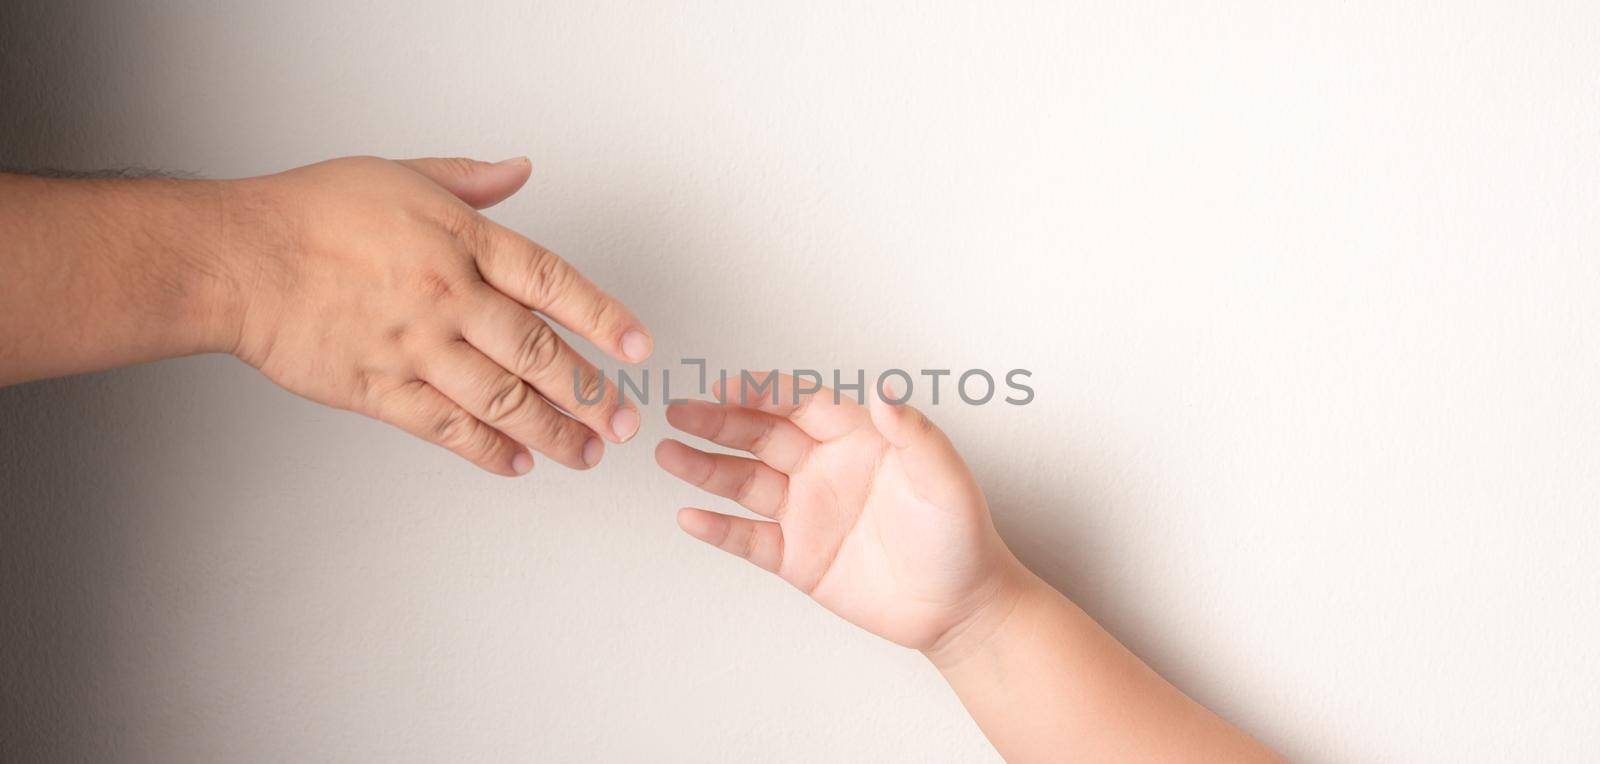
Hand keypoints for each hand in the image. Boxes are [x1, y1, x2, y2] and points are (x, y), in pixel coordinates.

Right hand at [221, 155, 649, 474]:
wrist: (238, 258)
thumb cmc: (312, 212)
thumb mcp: (400, 175)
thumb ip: (470, 181)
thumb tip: (521, 171)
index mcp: (459, 240)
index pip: (551, 280)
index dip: (602, 316)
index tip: (638, 347)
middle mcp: (446, 296)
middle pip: (537, 351)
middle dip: (591, 393)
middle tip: (624, 422)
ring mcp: (414, 347)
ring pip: (500, 399)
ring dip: (551, 432)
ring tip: (585, 454)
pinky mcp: (378, 388)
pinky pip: (444, 427)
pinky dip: (485, 450)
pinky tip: (516, 464)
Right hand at [655, 373, 1024, 650]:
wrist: (959, 608)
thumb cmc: (959, 536)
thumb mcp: (944, 478)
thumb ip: (914, 433)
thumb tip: (883, 391)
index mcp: (857, 439)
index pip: (801, 405)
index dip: (765, 393)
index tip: (730, 385)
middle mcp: (824, 469)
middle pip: (761, 436)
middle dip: (719, 422)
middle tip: (680, 411)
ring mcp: (807, 512)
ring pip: (745, 482)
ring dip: (705, 467)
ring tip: (668, 453)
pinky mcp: (798, 557)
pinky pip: (749, 538)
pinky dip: (718, 528)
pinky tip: (690, 515)